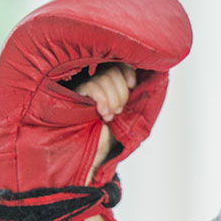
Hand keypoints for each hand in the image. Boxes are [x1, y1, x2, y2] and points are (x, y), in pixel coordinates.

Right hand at [74, 63, 135, 182]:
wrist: (94, 156)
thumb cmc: (109, 138)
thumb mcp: (128, 115)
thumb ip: (134, 99)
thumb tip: (145, 84)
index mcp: (108, 85)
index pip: (118, 64)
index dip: (127, 71)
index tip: (132, 86)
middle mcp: (95, 83)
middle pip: (112, 70)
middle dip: (121, 92)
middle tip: (119, 110)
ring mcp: (84, 89)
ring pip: (104, 78)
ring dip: (113, 99)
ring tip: (109, 115)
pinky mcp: (74, 97)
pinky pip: (91, 87)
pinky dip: (102, 99)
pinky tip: (102, 112)